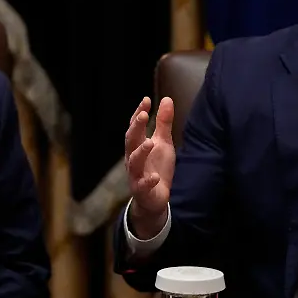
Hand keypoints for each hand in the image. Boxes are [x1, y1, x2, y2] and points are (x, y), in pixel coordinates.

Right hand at [125, 96, 174, 236]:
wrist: (154, 198)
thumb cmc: (156, 167)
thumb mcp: (163, 143)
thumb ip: (163, 123)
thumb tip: (166, 98)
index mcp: (137, 145)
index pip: (136, 127)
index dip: (139, 113)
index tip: (146, 100)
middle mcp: (133, 158)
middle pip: (130, 140)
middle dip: (136, 127)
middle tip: (144, 115)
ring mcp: (135, 174)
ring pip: (134, 162)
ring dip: (141, 152)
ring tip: (150, 143)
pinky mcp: (142, 189)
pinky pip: (143, 185)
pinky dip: (148, 180)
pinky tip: (155, 177)